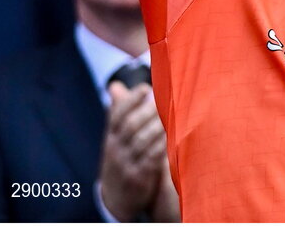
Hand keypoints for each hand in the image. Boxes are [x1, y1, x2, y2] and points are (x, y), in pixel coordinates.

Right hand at [98, 81, 169, 221]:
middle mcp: (116, 149)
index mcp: (111, 136)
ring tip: (173, 114)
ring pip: (141, 141)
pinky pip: (151, 159)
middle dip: (148, 110)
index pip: (117, 114)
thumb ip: (119, 111)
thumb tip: (115, 86)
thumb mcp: (117, 137)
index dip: (131, 100)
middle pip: (130, 125)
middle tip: (166, 99)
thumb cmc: (122, 157)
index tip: (146, 88)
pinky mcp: (138, 178)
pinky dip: (162, 145)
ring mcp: (126, 164)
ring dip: (158, 126)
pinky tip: (173, 136)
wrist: (117, 198)